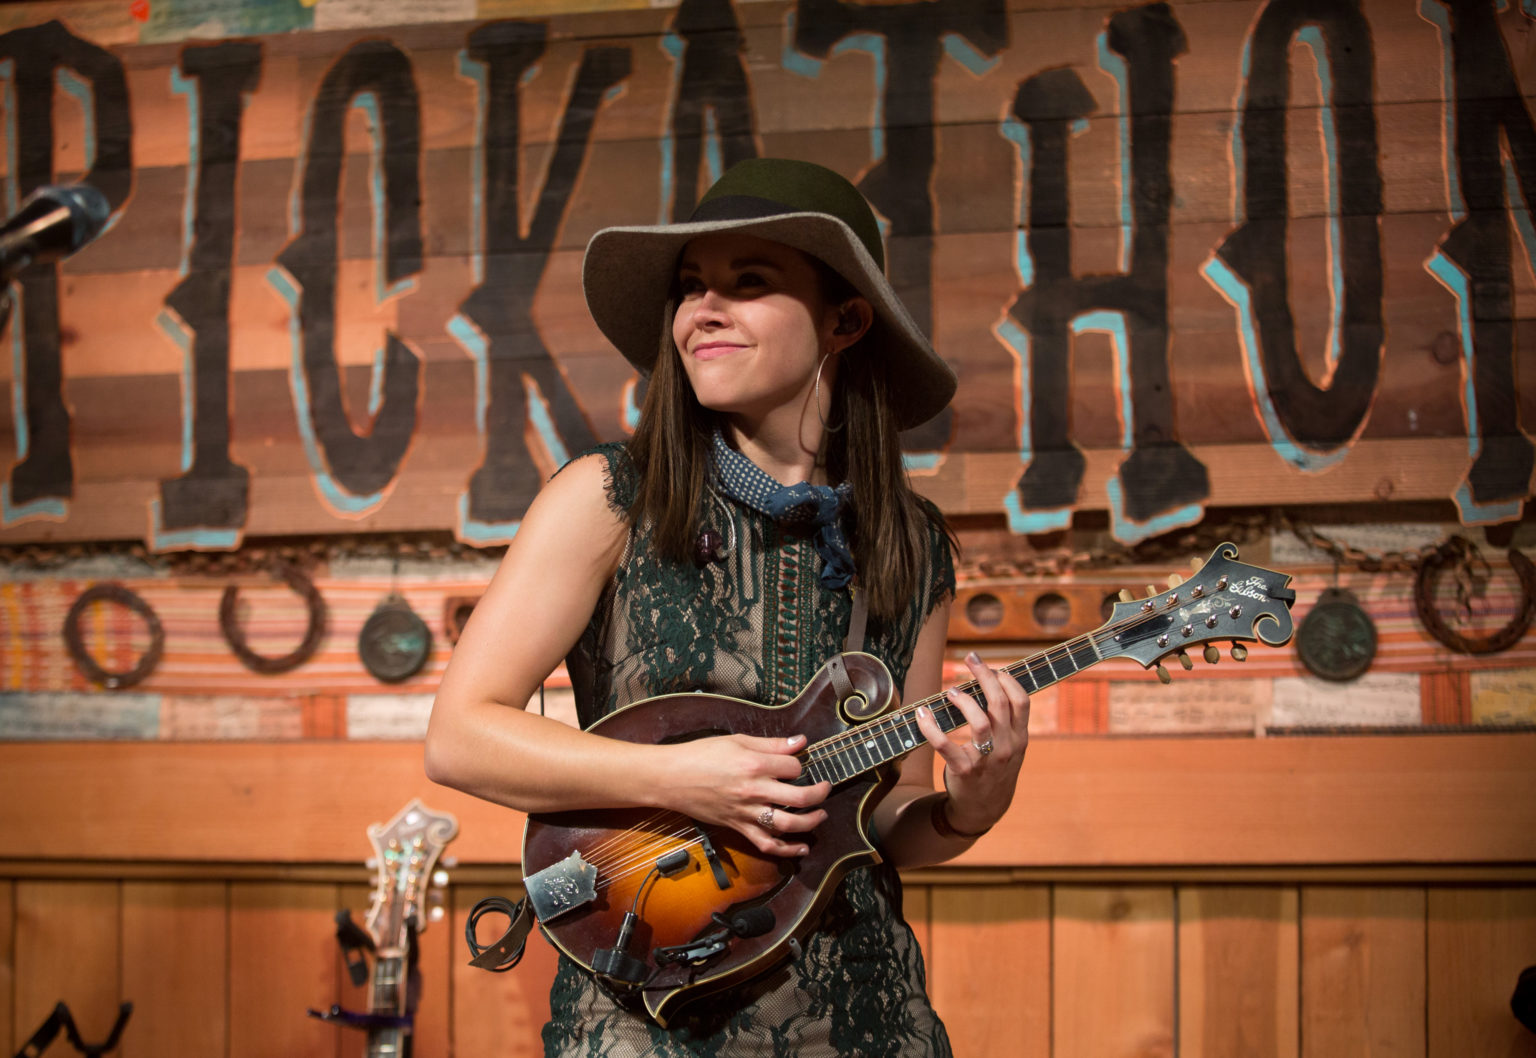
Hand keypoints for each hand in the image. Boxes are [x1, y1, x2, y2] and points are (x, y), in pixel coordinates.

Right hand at [657, 733, 829, 856]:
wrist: (671, 778)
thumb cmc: (701, 755)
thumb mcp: (737, 740)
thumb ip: (771, 743)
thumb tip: (800, 741)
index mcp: (754, 764)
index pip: (793, 767)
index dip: (799, 764)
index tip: (794, 763)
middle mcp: (754, 790)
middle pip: (800, 797)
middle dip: (820, 793)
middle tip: (825, 788)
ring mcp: (747, 812)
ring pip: (788, 824)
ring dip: (811, 822)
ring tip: (821, 815)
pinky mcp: (738, 827)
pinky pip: (767, 844)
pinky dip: (787, 849)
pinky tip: (802, 847)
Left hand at [914, 652, 1030, 835]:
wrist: (983, 810)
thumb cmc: (994, 770)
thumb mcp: (1010, 747)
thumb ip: (1006, 722)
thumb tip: (990, 683)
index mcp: (1019, 738)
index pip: (1021, 701)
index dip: (1007, 679)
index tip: (993, 667)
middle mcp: (1006, 747)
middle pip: (999, 703)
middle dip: (984, 676)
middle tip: (971, 659)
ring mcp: (986, 760)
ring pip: (979, 721)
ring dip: (963, 700)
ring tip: (950, 691)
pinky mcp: (964, 770)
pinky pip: (944, 745)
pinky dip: (930, 727)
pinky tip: (922, 714)